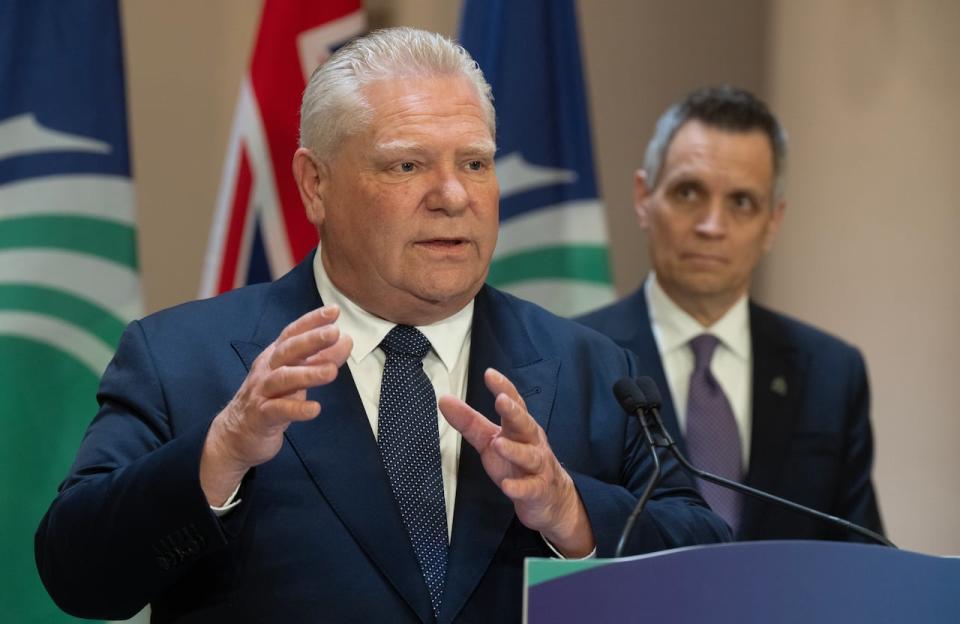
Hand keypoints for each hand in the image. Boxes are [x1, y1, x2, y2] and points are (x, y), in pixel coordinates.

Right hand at [200, 304, 352, 504]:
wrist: (236, 434)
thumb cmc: (271, 399)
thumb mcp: (296, 376)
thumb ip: (320, 359)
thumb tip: (346, 340)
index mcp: (275, 356)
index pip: (293, 333)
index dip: (312, 321)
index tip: (334, 310)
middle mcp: (267, 370)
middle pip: (288, 350)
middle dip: (311, 340)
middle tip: (335, 332)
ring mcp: (262, 392)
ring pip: (283, 378)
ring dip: (308, 373)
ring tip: (332, 371)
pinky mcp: (261, 416)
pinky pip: (279, 410)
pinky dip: (297, 409)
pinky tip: (315, 409)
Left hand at [438, 368, 594, 556]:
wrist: (548, 497)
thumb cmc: (516, 462)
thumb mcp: (490, 440)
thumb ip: (469, 421)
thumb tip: (444, 399)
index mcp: (520, 428)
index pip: (514, 403)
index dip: (504, 388)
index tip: (490, 374)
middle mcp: (532, 442)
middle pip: (525, 424)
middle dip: (514, 412)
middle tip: (501, 400)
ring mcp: (538, 467)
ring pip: (529, 456)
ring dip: (514, 450)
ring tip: (497, 444)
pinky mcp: (538, 490)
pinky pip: (530, 488)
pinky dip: (519, 488)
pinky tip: (507, 487)